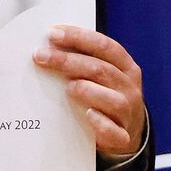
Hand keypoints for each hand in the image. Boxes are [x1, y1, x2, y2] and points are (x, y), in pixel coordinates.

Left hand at [33, 25, 144, 156]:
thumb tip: (48, 45)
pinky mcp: (122, 137)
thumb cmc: (106, 95)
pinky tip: (88, 115)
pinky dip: (101, 124)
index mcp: (125, 66)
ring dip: (87, 90)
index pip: (104, 46)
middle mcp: (129, 87)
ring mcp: (128, 113)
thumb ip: (83, 60)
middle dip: (68, 61)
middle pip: (100, 69)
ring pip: (112, 100)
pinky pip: (114, 132)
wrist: (126, 133)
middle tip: (41, 56)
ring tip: (68, 87)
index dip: (79, 37)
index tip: (52, 33)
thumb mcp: (102, 75)